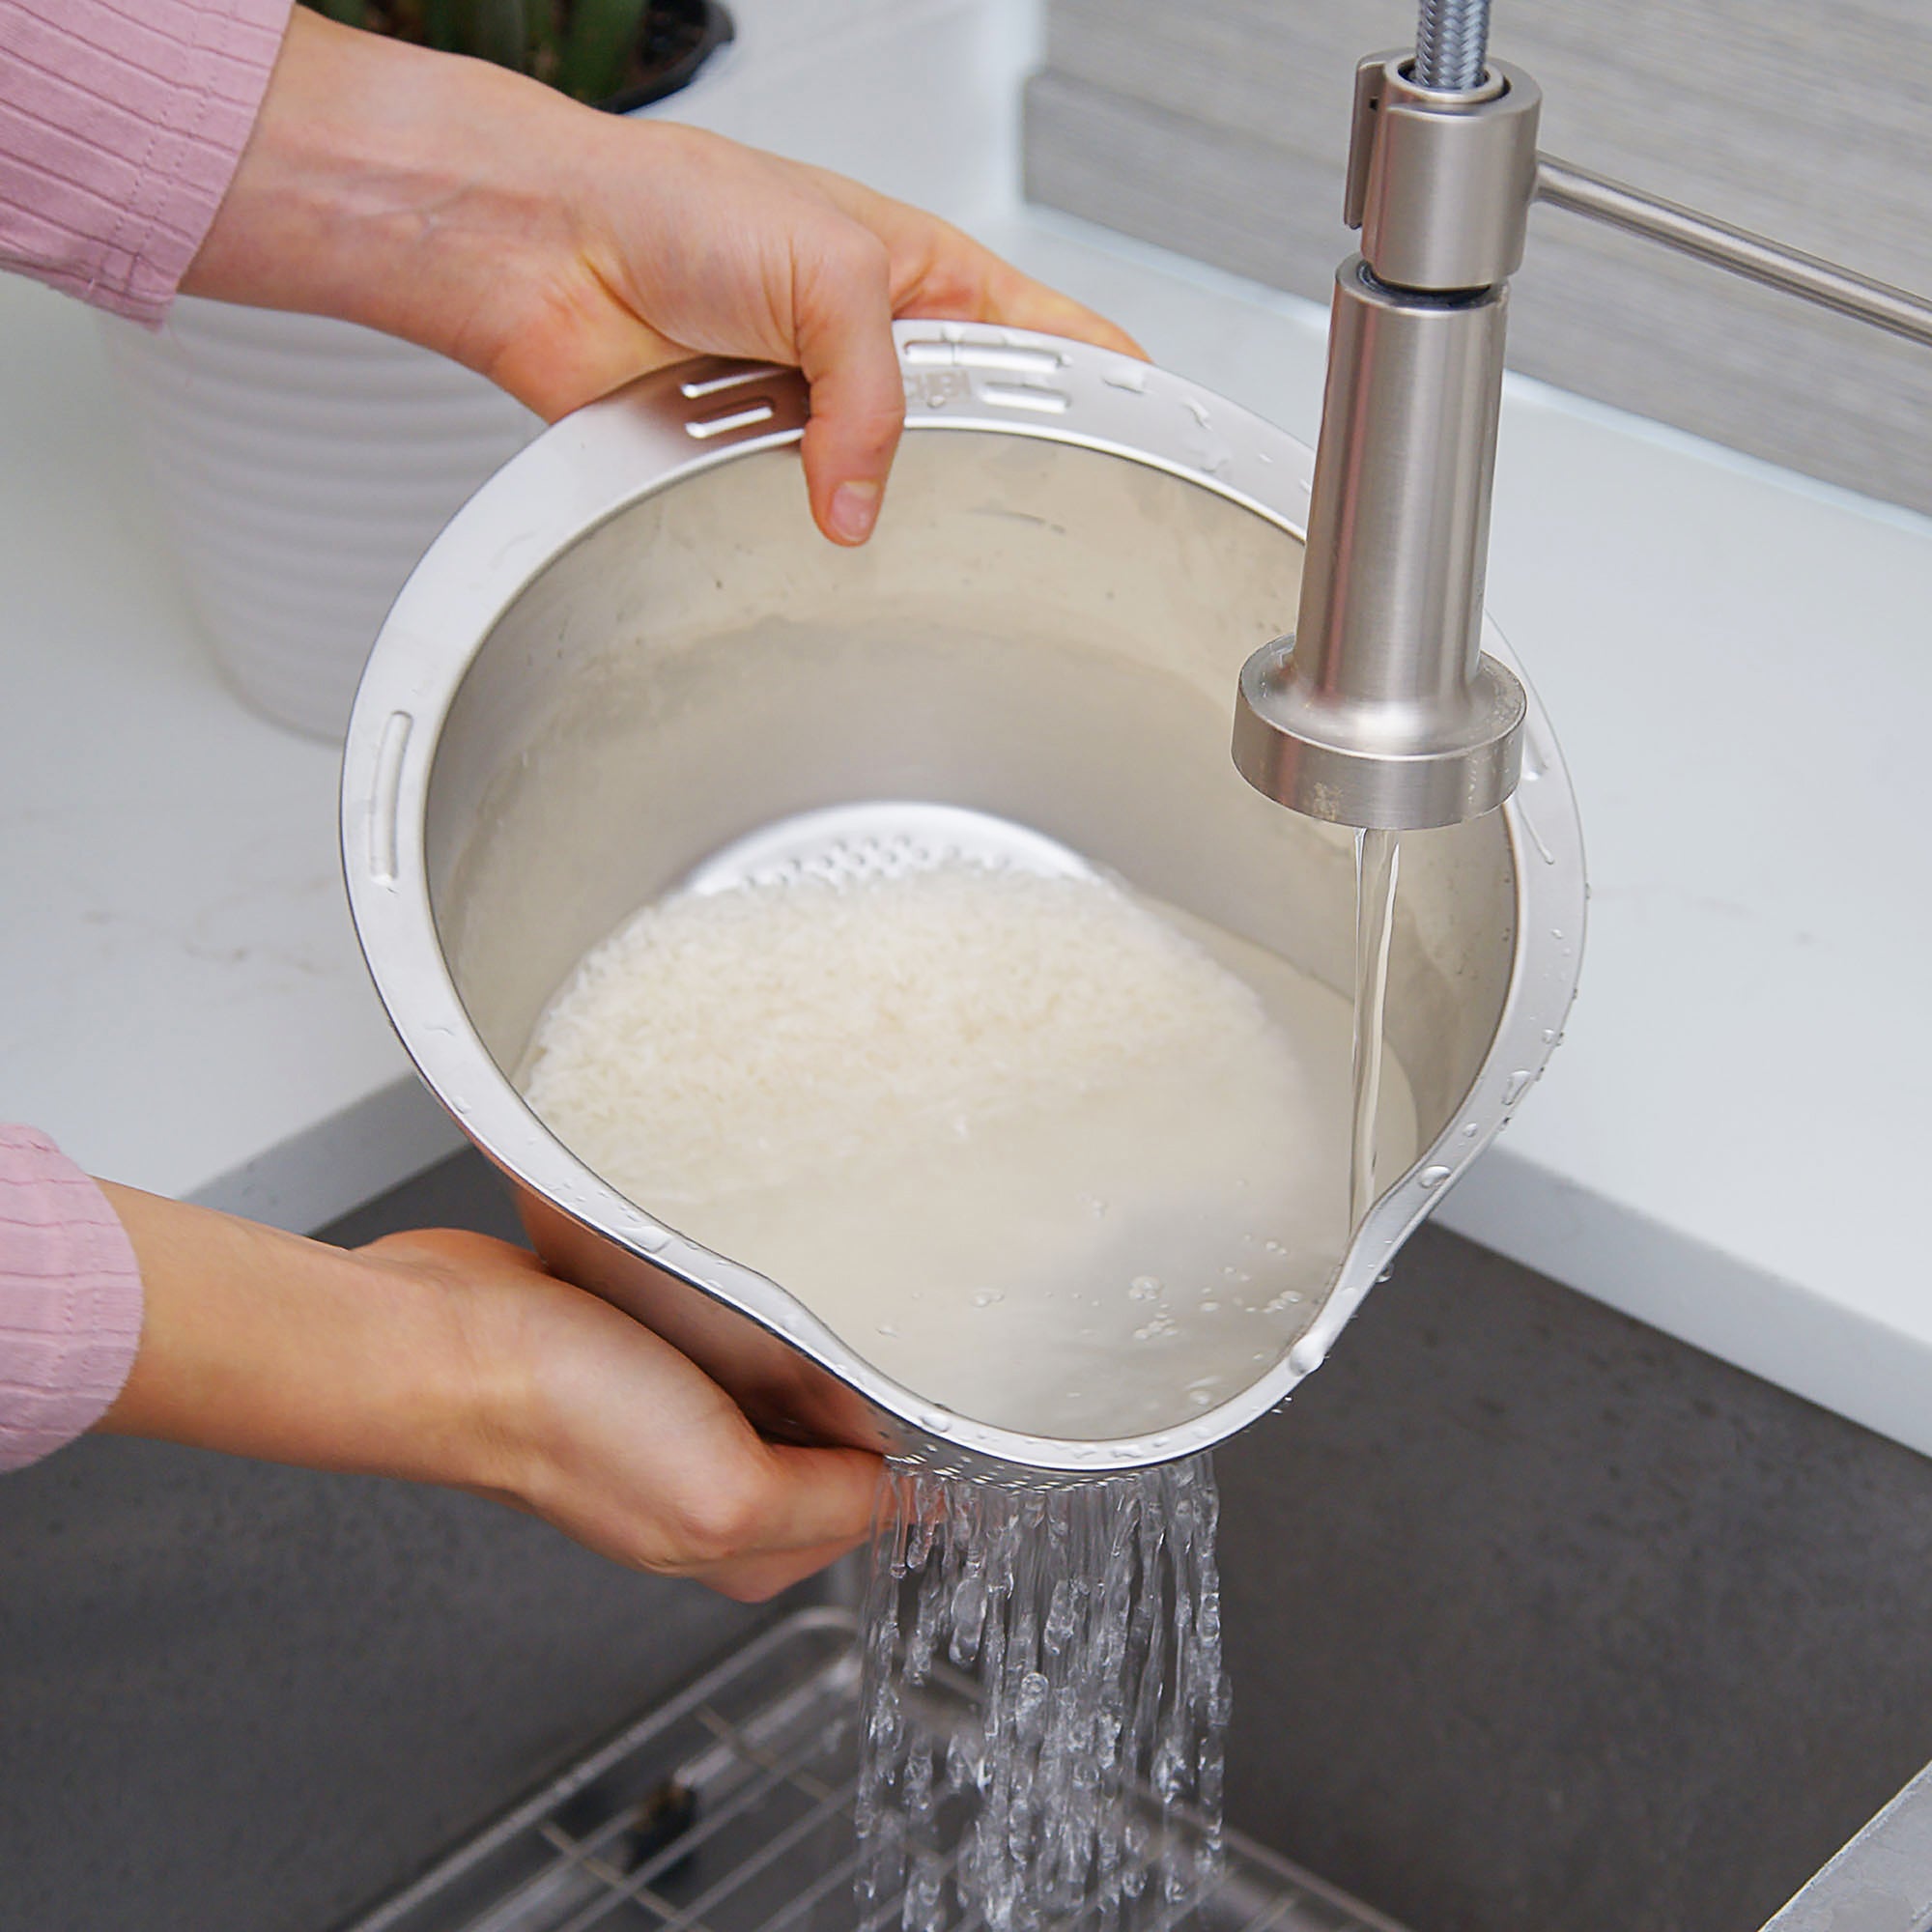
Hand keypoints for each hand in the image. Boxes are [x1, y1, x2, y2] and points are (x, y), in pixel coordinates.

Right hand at [99, 1187, 878, 1599]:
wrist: (443, 1341)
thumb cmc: (558, 1421)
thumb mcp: (727, 1495)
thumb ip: (831, 1504)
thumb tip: (919, 1496)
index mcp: (744, 1546)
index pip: (879, 1499)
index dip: (915, 1445)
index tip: (928, 1384)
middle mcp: (712, 1488)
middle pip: (842, 1438)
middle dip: (866, 1387)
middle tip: (866, 1328)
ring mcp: (678, 1420)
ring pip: (795, 1379)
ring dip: (815, 1338)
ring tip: (806, 1298)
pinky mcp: (648, 1354)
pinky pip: (739, 1332)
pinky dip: (759, 1306)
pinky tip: (752, 1279)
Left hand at [185, 10, 1143, 543]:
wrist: (548, 251)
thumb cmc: (677, 202)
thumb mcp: (826, 273)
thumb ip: (873, 396)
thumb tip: (867, 502)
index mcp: (932, 280)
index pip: (1058, 343)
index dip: (1115, 396)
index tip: (1161, 452)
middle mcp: (881, 353)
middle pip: (979, 439)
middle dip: (997, 483)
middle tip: (1026, 530)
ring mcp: (821, 415)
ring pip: (891, 494)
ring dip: (885, 515)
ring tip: (894, 531)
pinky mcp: (754, 467)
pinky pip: (802, 523)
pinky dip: (804, 537)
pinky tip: (809, 538)